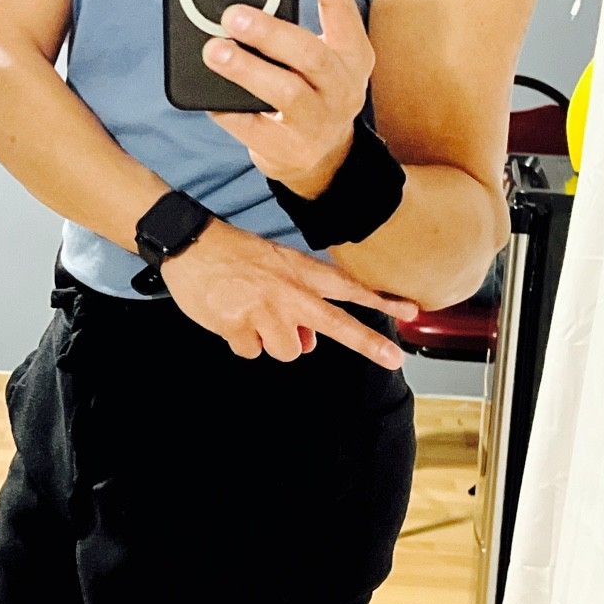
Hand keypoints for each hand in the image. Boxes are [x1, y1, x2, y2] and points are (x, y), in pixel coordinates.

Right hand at [161, 220, 416, 366]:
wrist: (192, 245)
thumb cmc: (236, 255)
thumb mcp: (276, 268)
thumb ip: (299, 302)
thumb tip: (309, 343)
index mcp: (300, 273)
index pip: (349, 288)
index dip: (381, 300)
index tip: (411, 311)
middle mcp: (289, 293)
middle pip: (335, 324)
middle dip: (368, 343)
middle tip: (394, 358)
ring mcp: (264, 312)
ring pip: (289, 351)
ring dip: (274, 342)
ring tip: (253, 316)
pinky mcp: (238, 328)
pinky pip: (252, 352)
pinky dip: (242, 342)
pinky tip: (231, 319)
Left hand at [203, 0, 374, 197]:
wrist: (323, 159)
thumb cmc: (313, 91)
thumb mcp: (318, 56)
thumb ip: (294, 24)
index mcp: (353, 53)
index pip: (342, 4)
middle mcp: (343, 86)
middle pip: (311, 53)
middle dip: (270, 32)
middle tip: (233, 15)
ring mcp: (319, 121)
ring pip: (285, 91)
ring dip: (246, 69)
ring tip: (215, 51)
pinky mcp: (290, 149)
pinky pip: (255, 127)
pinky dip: (230, 109)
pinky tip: (211, 96)